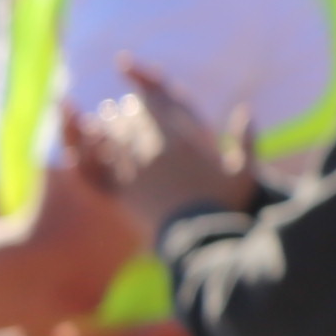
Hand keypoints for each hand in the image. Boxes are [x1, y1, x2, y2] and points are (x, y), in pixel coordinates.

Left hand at [72, 63, 255, 223]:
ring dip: (106, 129)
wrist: (199, 240)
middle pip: (130, 119)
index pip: (156, 104)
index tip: (140, 95)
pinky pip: (99, 166)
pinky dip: (92, 156)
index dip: (145, 96)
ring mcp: (133, 170)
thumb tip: (247, 110)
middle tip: (121, 110)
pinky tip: (88, 154)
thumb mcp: (244, 172)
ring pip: (111, 139)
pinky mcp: (119, 192)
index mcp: (182, 139)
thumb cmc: (225, 207)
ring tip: (100, 126)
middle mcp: (153, 149)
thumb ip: (246, 139)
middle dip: (126, 112)